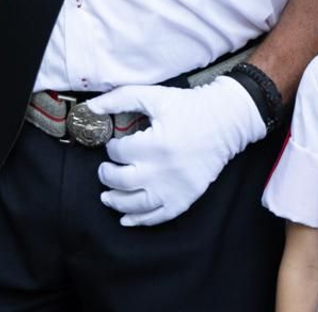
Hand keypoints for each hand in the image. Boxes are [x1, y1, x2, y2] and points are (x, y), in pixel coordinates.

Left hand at [86, 76, 265, 226]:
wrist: (226, 122)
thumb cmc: (189, 107)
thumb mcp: (154, 96)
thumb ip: (120, 98)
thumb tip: (91, 107)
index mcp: (156, 144)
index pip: (119, 153)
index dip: (112, 148)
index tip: (115, 145)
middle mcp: (164, 171)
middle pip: (122, 182)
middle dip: (107, 176)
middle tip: (105, 170)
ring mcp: (175, 188)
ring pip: (136, 204)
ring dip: (116, 201)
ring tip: (107, 195)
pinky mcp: (185, 198)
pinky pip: (159, 216)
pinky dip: (140, 220)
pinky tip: (126, 219)